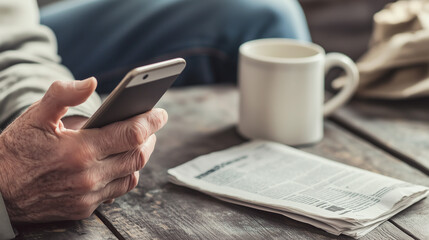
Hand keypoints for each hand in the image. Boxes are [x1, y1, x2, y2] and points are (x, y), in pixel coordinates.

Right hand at [0, 77, 167, 221]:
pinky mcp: (85, 208)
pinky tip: (122, 163)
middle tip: (152, 126)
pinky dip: (125, 174)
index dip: (151, 121)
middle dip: (150, 137)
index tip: (161, 113)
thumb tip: (92, 82)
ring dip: (140, 156)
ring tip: (140, 142)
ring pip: (131, 174)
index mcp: (80, 150)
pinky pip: (117, 191)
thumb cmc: (15, 151)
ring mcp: (88, 195)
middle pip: (137, 155)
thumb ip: (63, 94)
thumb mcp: (35, 116)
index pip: (131, 134)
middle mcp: (89, 176)